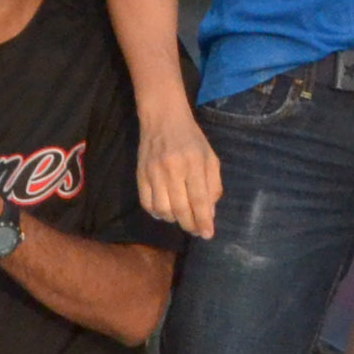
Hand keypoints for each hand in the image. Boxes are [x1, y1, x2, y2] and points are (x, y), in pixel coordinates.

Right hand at [138, 106, 222, 237]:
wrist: (163, 118)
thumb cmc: (191, 138)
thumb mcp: (210, 157)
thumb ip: (213, 185)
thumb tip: (209, 213)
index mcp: (194, 162)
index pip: (199, 199)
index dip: (204, 220)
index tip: (208, 235)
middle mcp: (173, 168)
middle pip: (181, 208)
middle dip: (190, 225)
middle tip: (196, 230)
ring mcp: (154, 172)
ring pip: (163, 209)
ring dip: (174, 220)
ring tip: (181, 217)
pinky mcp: (140, 174)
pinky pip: (147, 204)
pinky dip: (157, 213)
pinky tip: (165, 211)